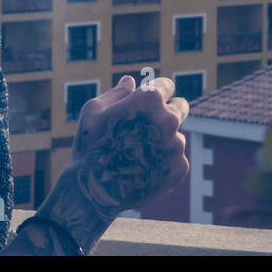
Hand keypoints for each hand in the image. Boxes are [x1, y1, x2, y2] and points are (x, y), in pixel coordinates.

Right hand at [3, 75, 188, 254]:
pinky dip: (164, 163)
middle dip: (168, 111)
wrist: (93, 190)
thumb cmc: (90, 145)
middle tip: (150, 125)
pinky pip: (176, 159)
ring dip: (163, 140)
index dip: (156, 92)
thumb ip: (117, 93)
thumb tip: (130, 81)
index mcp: (150, 99)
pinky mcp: (180, 168)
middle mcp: (168, 119)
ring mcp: (176, 145)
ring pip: (176, 136)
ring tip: (137, 154)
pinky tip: (142, 169)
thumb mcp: (94, 111)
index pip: (166, 86)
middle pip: (181, 107)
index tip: (149, 102)